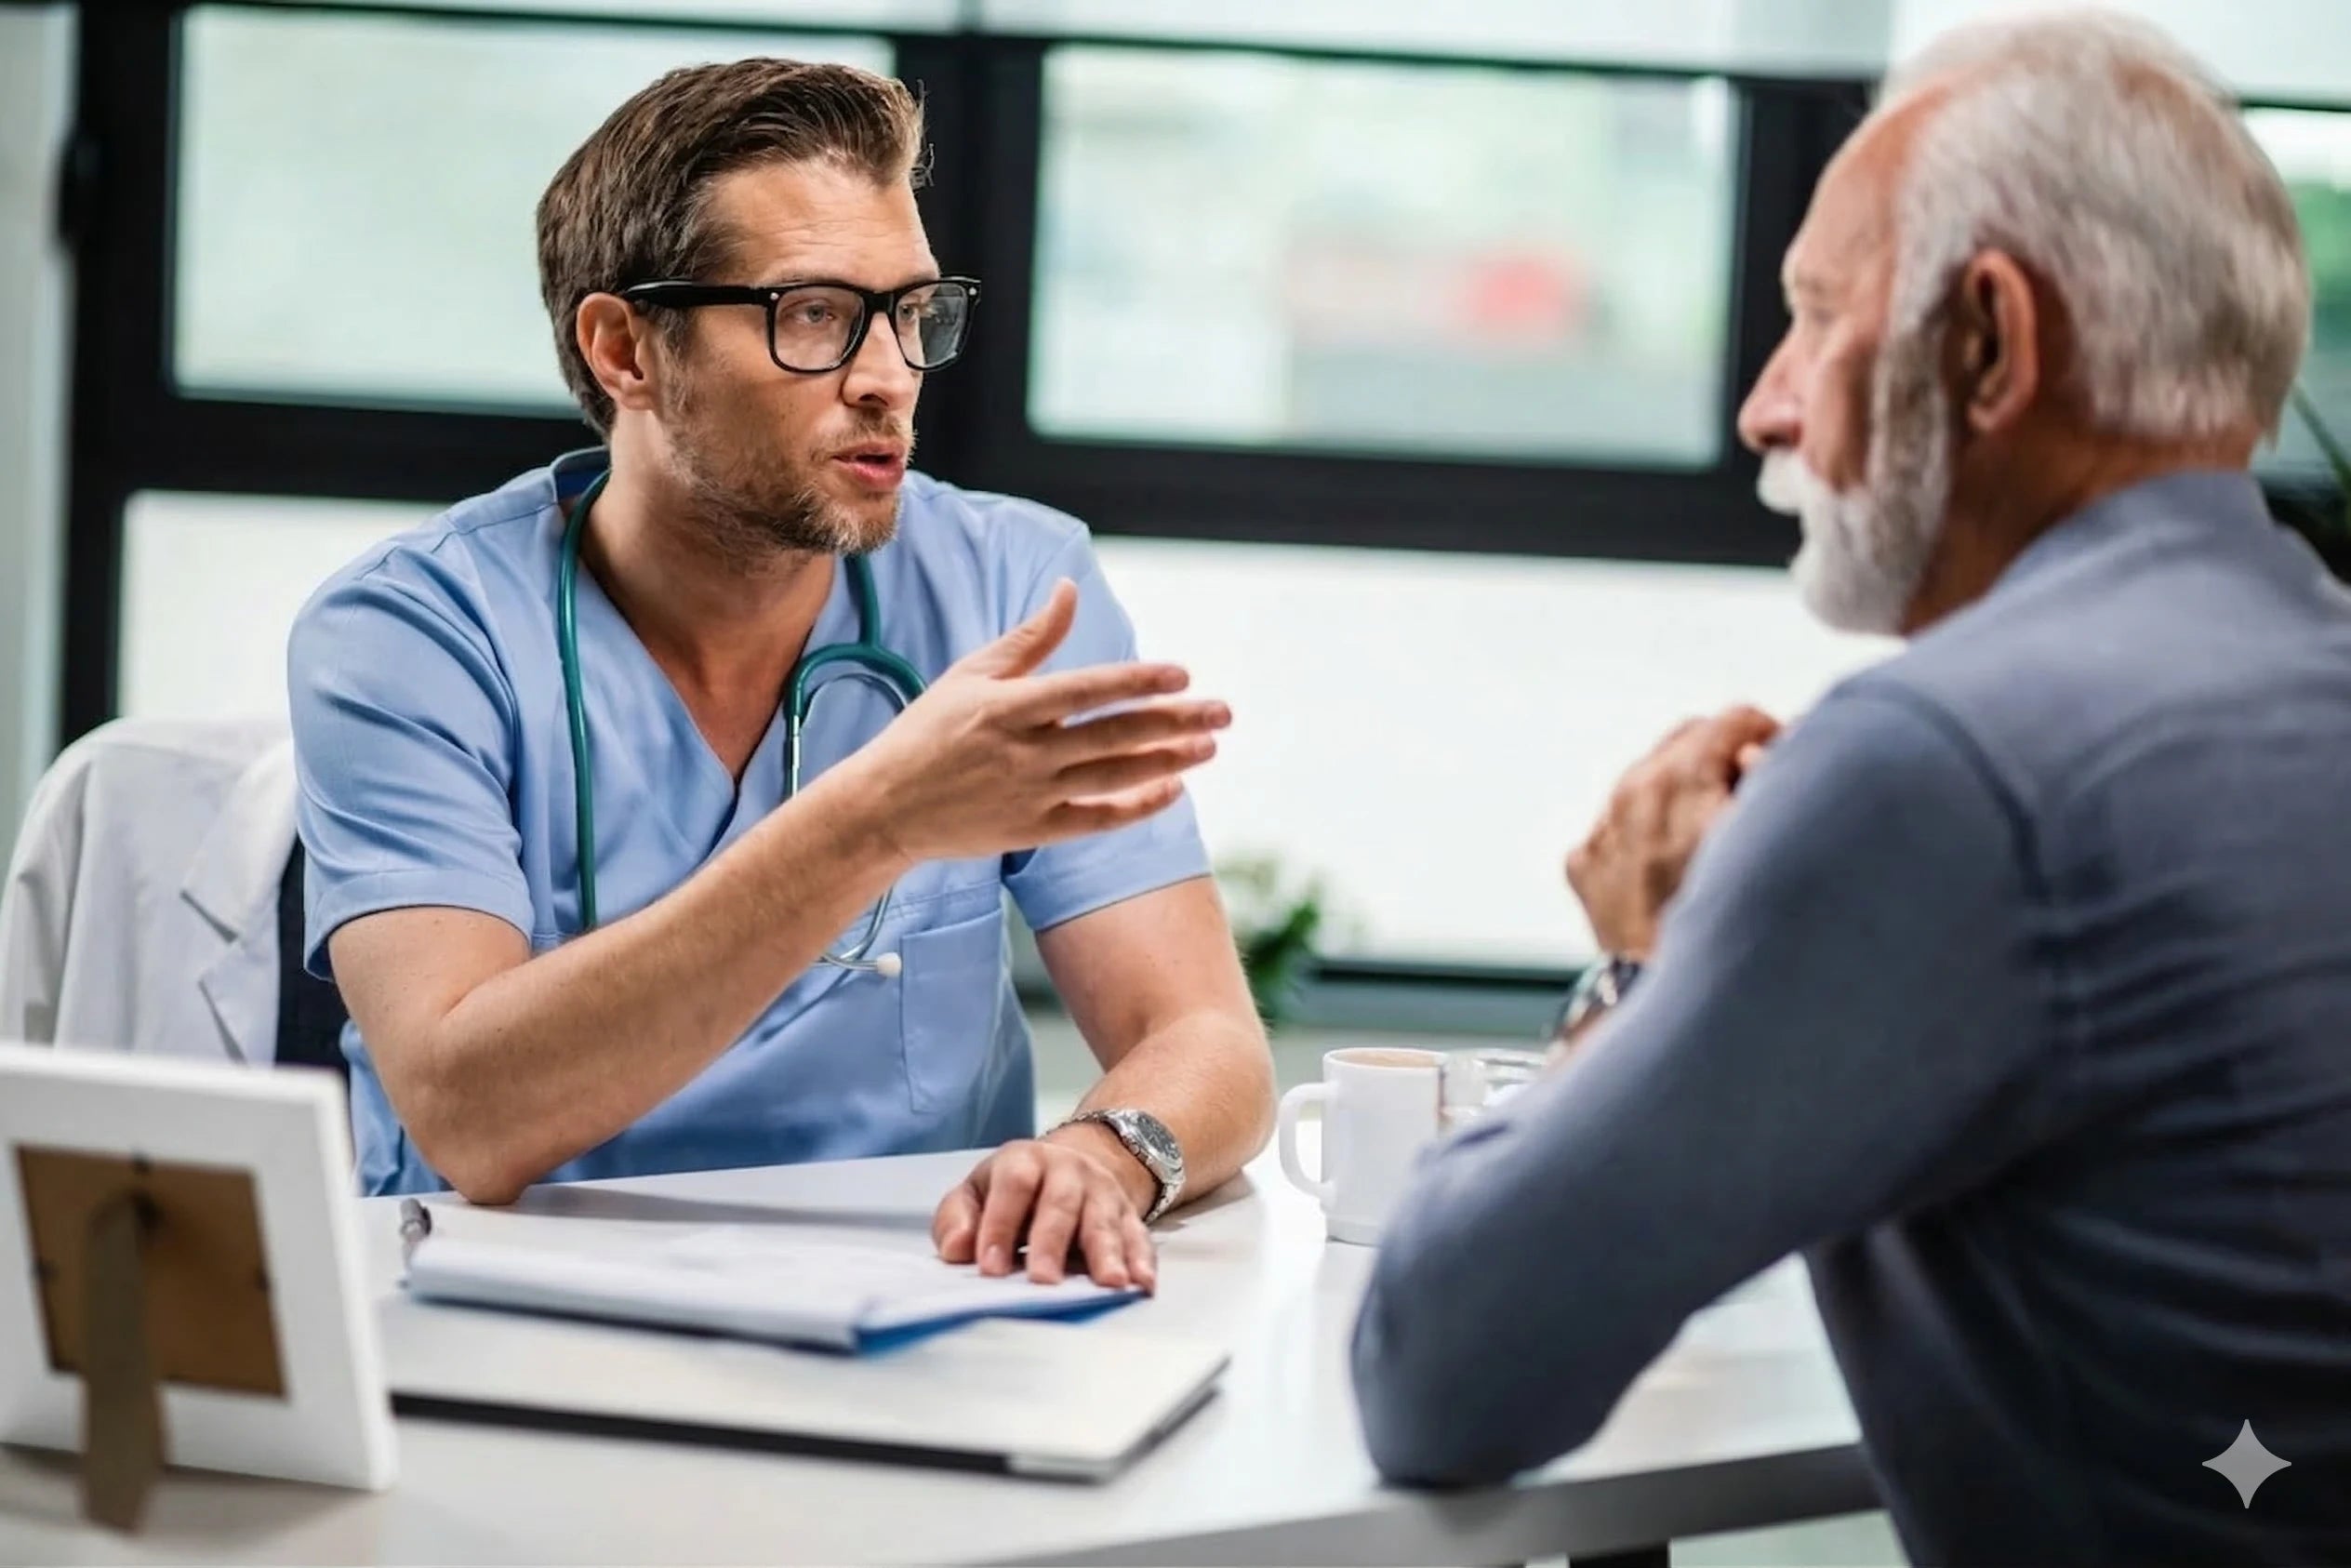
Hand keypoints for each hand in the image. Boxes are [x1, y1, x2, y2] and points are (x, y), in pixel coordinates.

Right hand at [841, 581, 1229, 865]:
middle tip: (1223, 712)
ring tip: (1209, 746)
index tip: (1181, 674)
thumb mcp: (971, 673)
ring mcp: (1030, 794)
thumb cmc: (928, 731)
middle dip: (1175, 722)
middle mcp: (1024, 751)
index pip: (1086, 690)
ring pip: (1114, 777)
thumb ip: (1029, 637)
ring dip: (1167, 762)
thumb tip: (1069, 590)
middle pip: (1114, 735)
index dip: (1137, 682)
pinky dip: (1137, 806)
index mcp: (1008, 706)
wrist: (886, 806)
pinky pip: (1097, 819)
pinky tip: (1172, 789)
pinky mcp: (1032, 831)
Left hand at [932, 1133, 1158, 1290]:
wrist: (1069, 1168)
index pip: (1014, 1185)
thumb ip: (956, 1220)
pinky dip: (1141, 1261)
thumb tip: (957, 1249)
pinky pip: (1138, 1238)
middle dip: (1051, 1243)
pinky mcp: (1129, 1216)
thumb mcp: (975, 1194)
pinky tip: (1141, 1283)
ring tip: (1109, 1284)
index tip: (990, 1268)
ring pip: (1103, 1221)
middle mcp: (1068, 1170)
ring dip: (1107, 1254)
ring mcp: (1103, 1192)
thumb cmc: (1012, 1192)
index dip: (1000, 1225)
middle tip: (1044, 1281)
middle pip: (1061, 1203)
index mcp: (1024, 1161)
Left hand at [1565, 706, 1780, 958]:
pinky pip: (1619, 828)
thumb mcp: (1773, 843)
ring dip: (1683, 792)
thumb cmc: (1732, 925)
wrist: (1664, 996)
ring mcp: (1602, 832)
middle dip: (1723, 755)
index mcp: (1678, 778)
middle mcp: (1630, 795)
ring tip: (1716, 836)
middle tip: (1755, 795)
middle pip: (1686, 740)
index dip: (1770, 736)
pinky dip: (1646, 832)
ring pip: (1649, 781)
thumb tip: (1763, 752)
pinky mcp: (1585, 869)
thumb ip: (1773, 781)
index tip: (1785, 763)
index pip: (1734, 721)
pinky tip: (1674, 865)